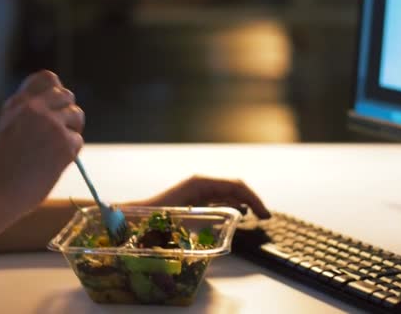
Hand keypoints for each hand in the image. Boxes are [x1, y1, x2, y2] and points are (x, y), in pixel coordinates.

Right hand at [0, 70, 83, 215]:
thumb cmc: (3, 164)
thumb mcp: (7, 126)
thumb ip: (27, 110)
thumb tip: (58, 98)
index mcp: (19, 102)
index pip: (48, 78)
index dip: (56, 90)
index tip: (55, 105)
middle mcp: (35, 108)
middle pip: (67, 96)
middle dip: (67, 112)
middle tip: (59, 131)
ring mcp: (52, 124)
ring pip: (77, 116)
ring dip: (72, 130)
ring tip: (57, 147)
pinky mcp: (65, 143)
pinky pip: (78, 140)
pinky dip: (71, 152)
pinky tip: (54, 163)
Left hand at [143, 176, 269, 218]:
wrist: (135, 216)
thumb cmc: (155, 215)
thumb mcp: (185, 213)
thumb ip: (210, 212)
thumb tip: (237, 214)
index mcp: (201, 182)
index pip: (236, 186)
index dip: (254, 198)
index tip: (264, 214)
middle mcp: (201, 182)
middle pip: (234, 187)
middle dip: (252, 200)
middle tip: (266, 216)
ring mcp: (197, 189)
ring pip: (228, 192)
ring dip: (244, 202)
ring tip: (257, 215)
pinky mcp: (194, 197)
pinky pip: (219, 198)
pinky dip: (233, 204)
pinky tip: (239, 213)